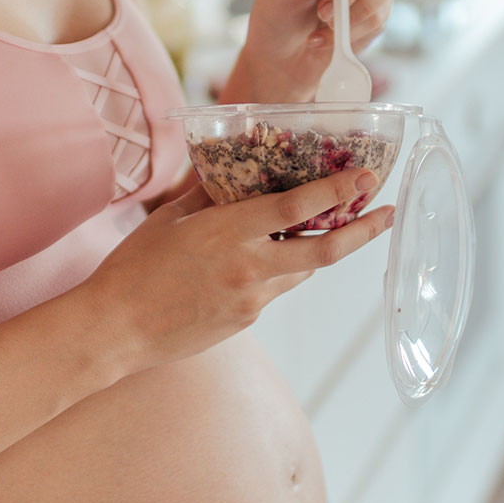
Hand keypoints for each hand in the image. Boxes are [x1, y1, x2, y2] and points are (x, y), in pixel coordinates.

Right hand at [85, 169, 394, 373]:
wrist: (115, 329)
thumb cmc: (133, 267)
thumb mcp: (168, 219)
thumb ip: (207, 195)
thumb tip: (230, 173)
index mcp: (228, 233)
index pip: (297, 209)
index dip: (337, 191)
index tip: (365, 178)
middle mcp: (249, 268)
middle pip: (324, 252)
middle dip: (363, 231)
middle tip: (388, 213)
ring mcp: (251, 300)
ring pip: (301, 272)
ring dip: (319, 250)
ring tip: (335, 229)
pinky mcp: (246, 322)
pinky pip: (274, 290)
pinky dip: (279, 271)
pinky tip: (263, 260)